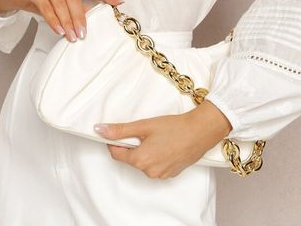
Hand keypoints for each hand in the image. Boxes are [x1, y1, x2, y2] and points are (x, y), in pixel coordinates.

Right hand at [0, 0, 124, 41]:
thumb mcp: (62, 1)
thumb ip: (76, 7)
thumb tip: (90, 19)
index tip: (119, 2)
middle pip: (75, 0)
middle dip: (80, 19)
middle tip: (84, 34)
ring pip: (61, 5)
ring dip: (67, 23)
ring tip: (72, 36)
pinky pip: (47, 8)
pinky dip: (54, 21)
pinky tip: (59, 31)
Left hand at [93, 100, 231, 178]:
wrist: (200, 131)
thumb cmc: (174, 127)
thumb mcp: (144, 125)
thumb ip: (120, 130)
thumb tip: (99, 130)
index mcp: (139, 160)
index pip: (116, 153)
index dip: (115, 141)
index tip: (120, 132)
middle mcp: (149, 171)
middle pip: (131, 158)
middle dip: (134, 145)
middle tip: (146, 131)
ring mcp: (161, 174)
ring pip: (144, 162)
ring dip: (146, 151)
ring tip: (159, 136)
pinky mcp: (171, 173)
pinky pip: (157, 165)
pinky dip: (158, 156)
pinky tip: (167, 144)